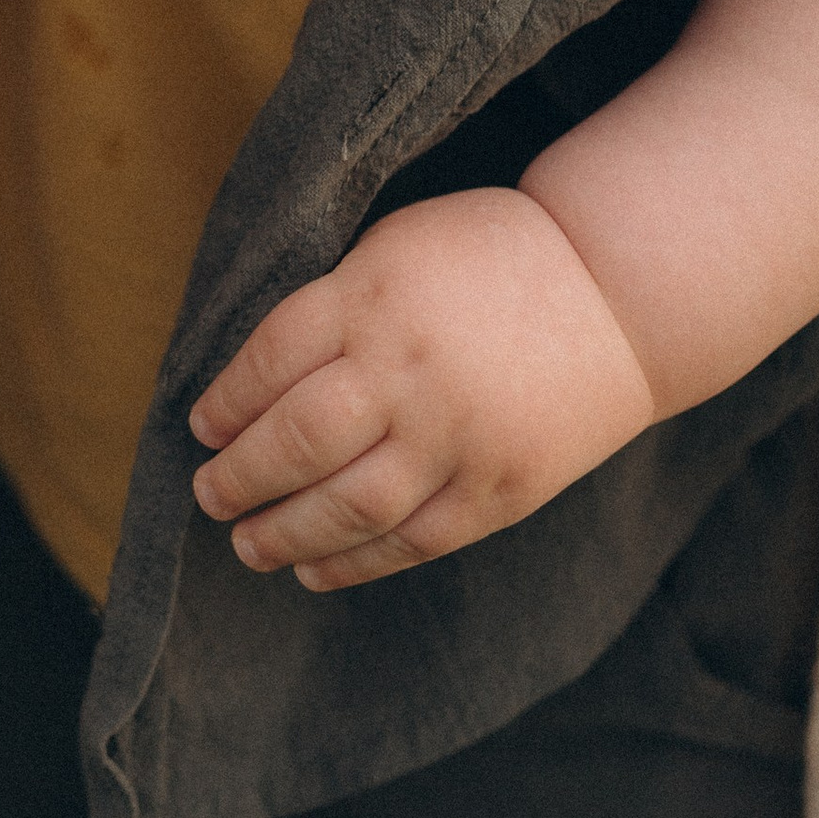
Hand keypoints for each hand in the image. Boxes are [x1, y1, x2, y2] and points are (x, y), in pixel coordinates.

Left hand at [186, 189, 654, 592]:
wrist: (616, 292)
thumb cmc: (490, 256)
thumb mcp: (398, 246)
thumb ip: (334, 305)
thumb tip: (256, 381)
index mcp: (374, 296)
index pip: (271, 359)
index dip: (227, 401)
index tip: (202, 426)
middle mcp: (407, 371)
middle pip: (297, 439)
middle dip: (238, 477)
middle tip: (207, 494)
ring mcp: (455, 438)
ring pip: (346, 505)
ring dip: (283, 533)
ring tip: (246, 544)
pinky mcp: (497, 490)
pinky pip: (410, 542)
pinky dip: (354, 565)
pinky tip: (314, 571)